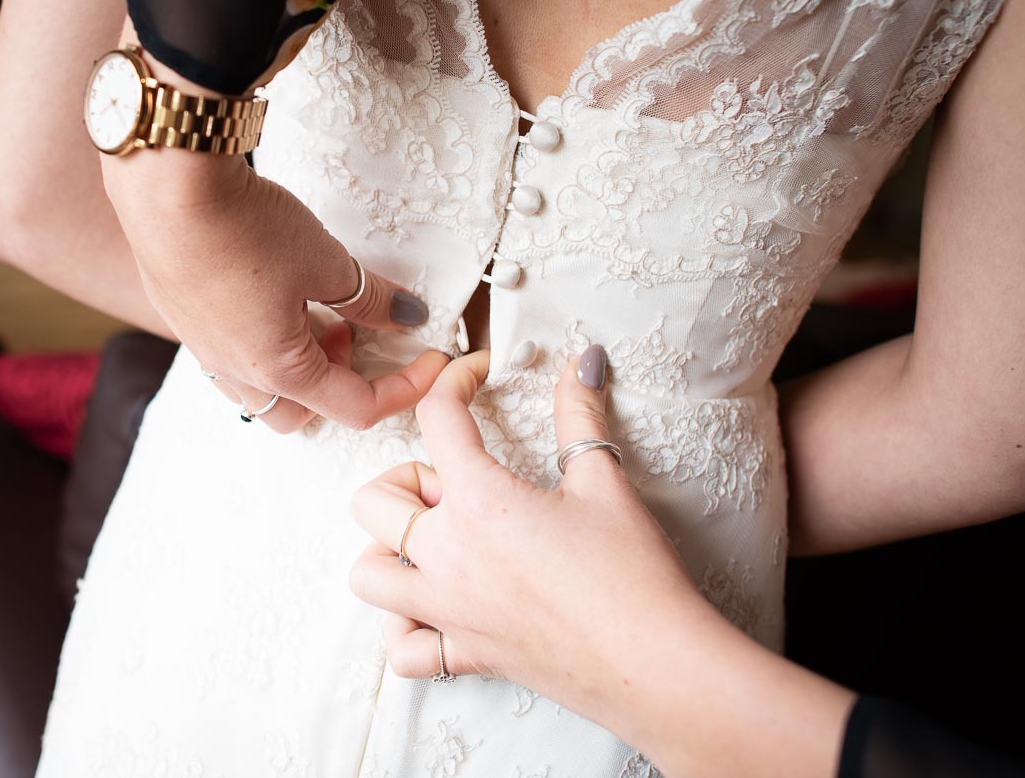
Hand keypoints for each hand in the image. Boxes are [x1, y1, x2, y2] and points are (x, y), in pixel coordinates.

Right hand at [100, 26, 445, 433]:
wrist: (166, 186)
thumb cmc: (246, 228)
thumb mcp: (327, 261)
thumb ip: (371, 298)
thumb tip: (407, 315)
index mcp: (278, 370)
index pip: (355, 407)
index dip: (403, 388)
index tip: (429, 359)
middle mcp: (234, 371)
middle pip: (299, 411)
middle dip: (336, 381)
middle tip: (353, 329)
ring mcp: (201, 346)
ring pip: (259, 384)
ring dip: (297, 360)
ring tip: (313, 303)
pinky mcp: (180, 314)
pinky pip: (229, 350)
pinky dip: (261, 336)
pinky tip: (270, 285)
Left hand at [348, 347, 705, 714]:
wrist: (657, 664)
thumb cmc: (634, 574)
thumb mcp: (604, 481)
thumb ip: (580, 415)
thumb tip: (581, 360)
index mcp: (479, 500)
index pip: (436, 418)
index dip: (454, 380)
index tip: (478, 374)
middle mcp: (448, 555)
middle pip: (372, 499)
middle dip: (407, 476)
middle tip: (459, 479)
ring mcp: (450, 610)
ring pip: (367, 574)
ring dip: (387, 549)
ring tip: (435, 540)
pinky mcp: (467, 655)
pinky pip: (402, 649)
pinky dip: (405, 627)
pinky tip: (438, 607)